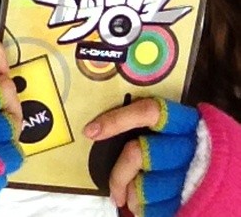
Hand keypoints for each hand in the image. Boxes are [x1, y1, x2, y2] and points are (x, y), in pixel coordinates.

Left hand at [84, 98, 198, 216]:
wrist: (234, 184)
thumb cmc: (195, 155)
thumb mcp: (180, 133)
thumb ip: (151, 128)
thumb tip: (103, 132)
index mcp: (184, 122)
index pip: (147, 112)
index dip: (116, 119)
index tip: (91, 131)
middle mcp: (188, 145)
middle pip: (137, 153)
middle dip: (119, 175)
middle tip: (115, 192)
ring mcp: (191, 173)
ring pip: (144, 185)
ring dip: (134, 197)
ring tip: (137, 202)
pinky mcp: (193, 201)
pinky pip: (157, 210)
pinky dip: (147, 212)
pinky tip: (150, 209)